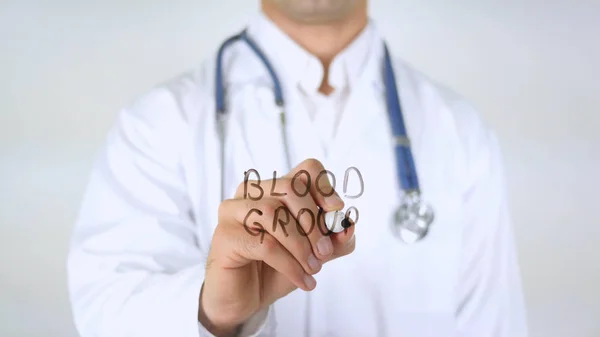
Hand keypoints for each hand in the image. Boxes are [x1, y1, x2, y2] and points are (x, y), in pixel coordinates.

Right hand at [198, 159, 356, 334]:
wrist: (246, 300)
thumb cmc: (276, 269)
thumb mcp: (314, 254)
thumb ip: (334, 240)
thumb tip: (348, 225)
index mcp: (276, 188)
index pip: (307, 169)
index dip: (324, 186)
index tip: (335, 210)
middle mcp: (252, 192)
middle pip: (290, 188)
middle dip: (313, 223)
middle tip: (324, 253)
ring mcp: (233, 211)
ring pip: (273, 213)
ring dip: (301, 245)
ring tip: (313, 269)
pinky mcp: (224, 235)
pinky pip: (263, 243)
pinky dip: (289, 264)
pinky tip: (302, 280)